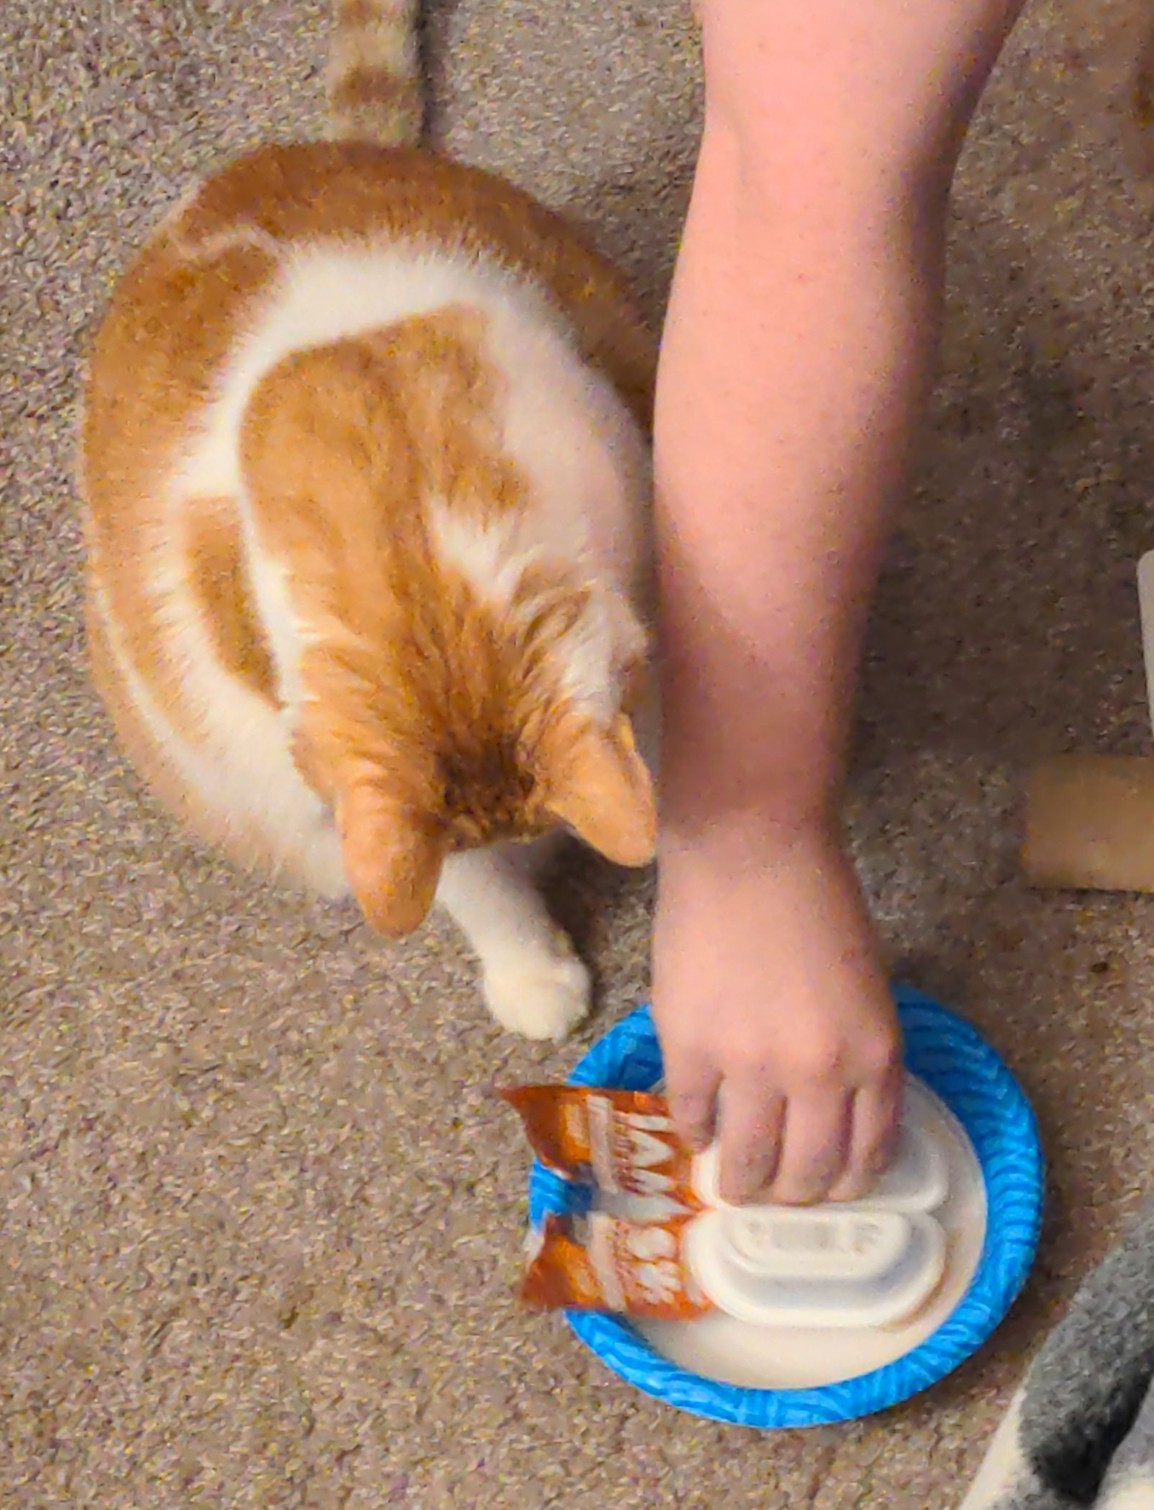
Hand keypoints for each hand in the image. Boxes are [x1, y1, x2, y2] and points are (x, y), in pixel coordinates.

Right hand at [652, 817, 901, 1205]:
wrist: (751, 848)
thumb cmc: (817, 901)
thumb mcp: (867, 987)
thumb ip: (855, 1052)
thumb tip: (829, 1110)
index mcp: (874, 1055)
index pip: (866, 1156)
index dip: (843, 1184)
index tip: (825, 1187)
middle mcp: (820, 1075)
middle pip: (808, 1174)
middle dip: (792, 1195)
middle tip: (775, 1193)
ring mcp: (752, 1066)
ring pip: (749, 1162)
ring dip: (741, 1183)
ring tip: (732, 1182)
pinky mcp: (691, 1048)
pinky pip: (692, 1117)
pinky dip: (696, 1132)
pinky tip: (698, 1127)